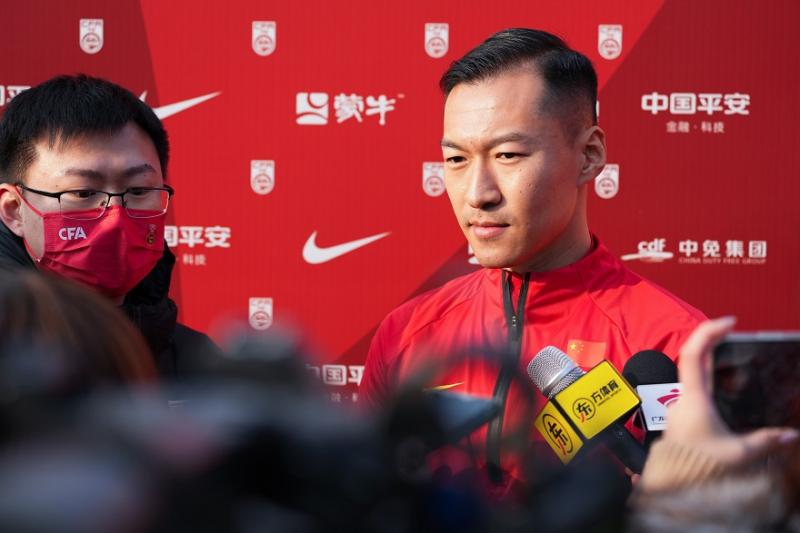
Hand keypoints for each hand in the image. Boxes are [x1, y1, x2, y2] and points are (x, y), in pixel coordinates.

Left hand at [664, 317, 798, 466]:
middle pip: (691, 357)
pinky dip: (707, 380)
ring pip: (690, 374)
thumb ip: (765, 441)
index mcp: (694, 398)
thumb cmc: (696, 468)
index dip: (708, 332)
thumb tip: (790, 435)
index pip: (693, 353)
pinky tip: (722, 386)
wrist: (672, 484)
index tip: (728, 322)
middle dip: (710, 339)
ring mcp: (679, 406)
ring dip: (708, 360)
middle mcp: (683, 398)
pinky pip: (693, 390)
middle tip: (730, 330)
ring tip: (729, 353)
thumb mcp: (738, 454)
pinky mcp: (680, 416)